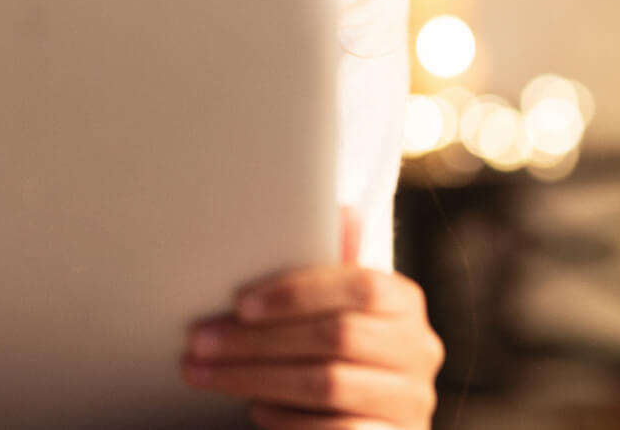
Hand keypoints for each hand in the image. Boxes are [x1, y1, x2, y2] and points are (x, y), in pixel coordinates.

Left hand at [181, 208, 442, 429]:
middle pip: (336, 336)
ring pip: (329, 385)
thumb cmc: (341, 352)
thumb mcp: (337, 306)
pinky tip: (256, 410)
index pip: (359, 285)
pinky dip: (290, 422)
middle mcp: (418, 349)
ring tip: (207, 375)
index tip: (239, 304)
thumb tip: (340, 211)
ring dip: (257, 379)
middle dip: (258, 340)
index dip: (297, 293)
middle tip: (201, 343)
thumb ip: (331, 268)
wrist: (369, 422)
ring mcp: (411, 399)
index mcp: (404, 302)